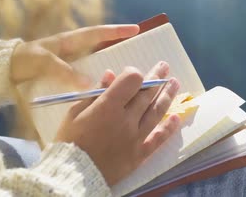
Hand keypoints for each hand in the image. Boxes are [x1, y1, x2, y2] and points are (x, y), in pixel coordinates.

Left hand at [10, 24, 139, 87]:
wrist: (1, 72)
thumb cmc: (22, 61)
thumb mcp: (43, 63)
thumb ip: (65, 72)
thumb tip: (89, 83)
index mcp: (69, 41)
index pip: (98, 33)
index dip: (117, 31)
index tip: (136, 29)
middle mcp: (72, 51)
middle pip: (101, 48)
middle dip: (119, 50)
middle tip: (139, 57)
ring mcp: (68, 64)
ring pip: (95, 64)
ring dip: (109, 69)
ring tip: (127, 78)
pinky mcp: (63, 77)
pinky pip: (86, 78)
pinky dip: (97, 82)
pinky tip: (104, 92)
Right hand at [55, 62, 180, 185]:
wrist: (74, 176)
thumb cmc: (69, 142)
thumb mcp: (74, 113)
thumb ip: (95, 92)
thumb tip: (111, 74)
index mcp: (108, 106)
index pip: (132, 80)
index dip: (133, 73)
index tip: (131, 74)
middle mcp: (126, 119)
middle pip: (146, 93)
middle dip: (156, 78)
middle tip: (164, 68)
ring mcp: (135, 137)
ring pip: (156, 112)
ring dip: (167, 96)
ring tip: (175, 83)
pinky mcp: (139, 154)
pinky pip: (158, 139)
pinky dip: (168, 128)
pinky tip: (176, 117)